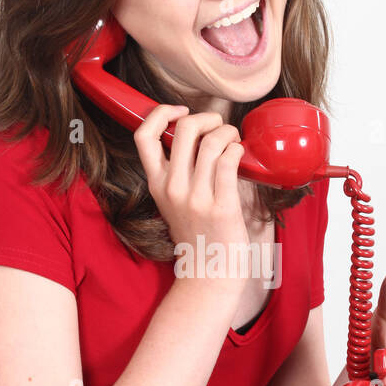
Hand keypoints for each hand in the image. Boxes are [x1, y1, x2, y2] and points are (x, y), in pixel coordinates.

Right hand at [133, 105, 251, 293]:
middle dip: (208, 118)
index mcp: (157, 184)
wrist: (209, 274)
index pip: (144, 135)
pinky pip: (229, 160)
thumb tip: (199, 135)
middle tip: (219, 128)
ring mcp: (196, 198)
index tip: (180, 111)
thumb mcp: (174, 202)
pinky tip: (241, 156)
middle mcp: (173, 188)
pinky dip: (238, 150)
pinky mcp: (221, 207)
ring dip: (229, 133)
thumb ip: (177, 171)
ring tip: (235, 142)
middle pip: (184, 128)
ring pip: (212, 141)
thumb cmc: (198, 235)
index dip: (161, 112)